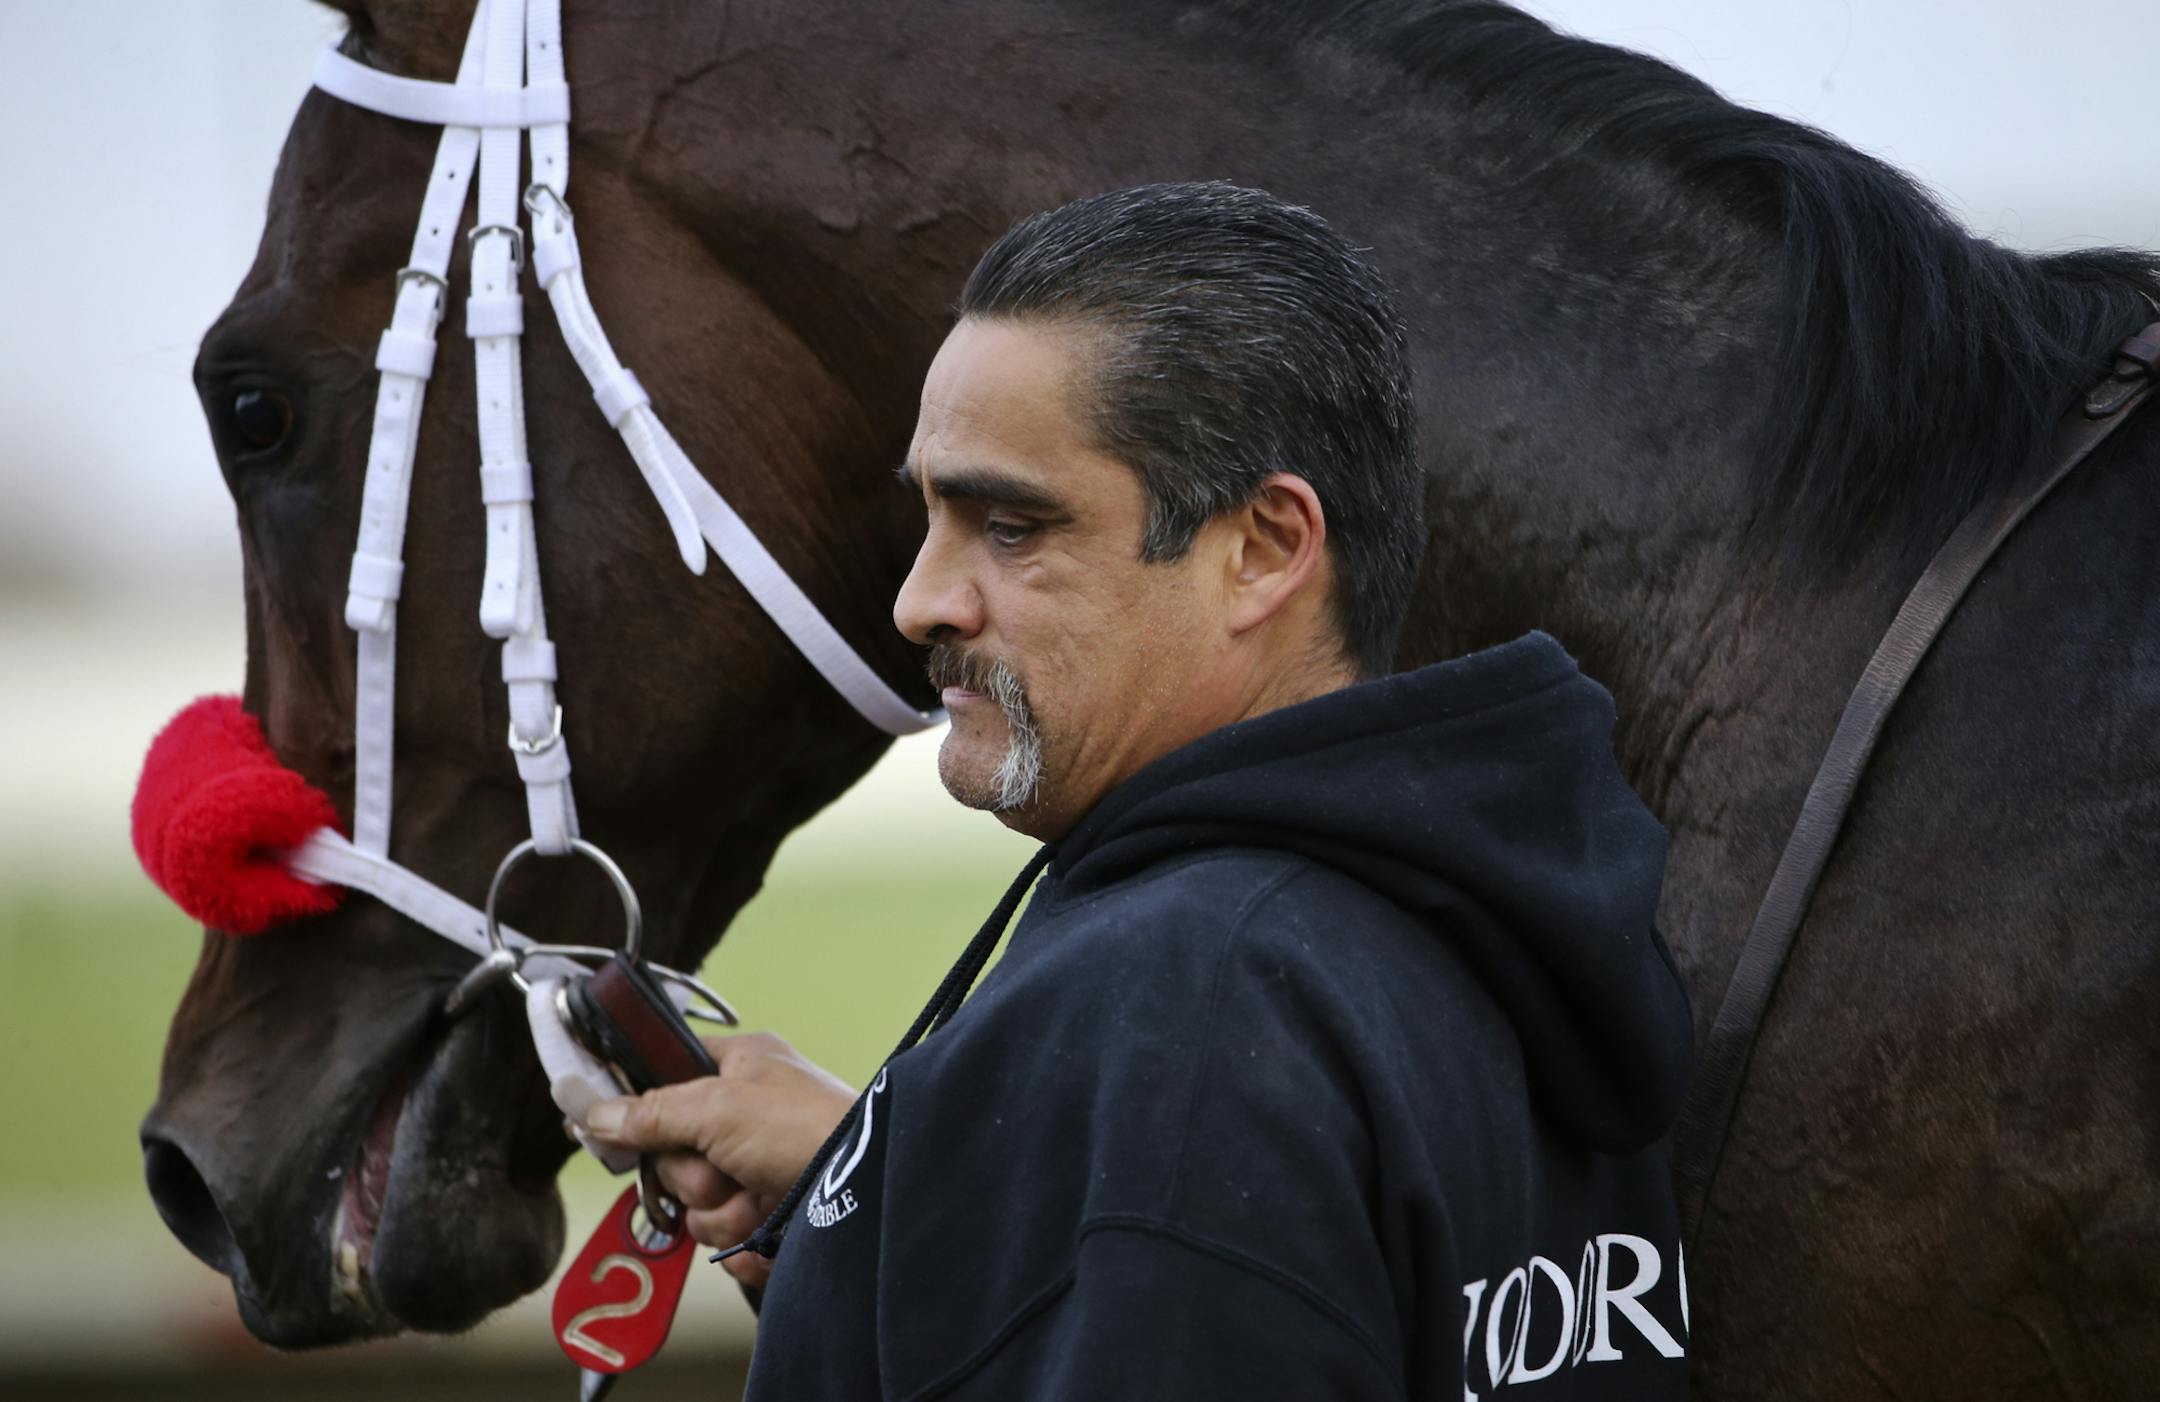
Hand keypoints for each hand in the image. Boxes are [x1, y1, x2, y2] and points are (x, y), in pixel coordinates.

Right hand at [584, 1032, 855, 1286]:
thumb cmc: (808, 1126)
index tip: (611, 1131)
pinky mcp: (773, 1216)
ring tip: (763, 1197)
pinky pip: (728, 1243)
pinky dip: (748, 1242)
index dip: (641, 1110)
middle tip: (728, 1167)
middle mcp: (748, 1116)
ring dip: (724, 1213)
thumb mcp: (719, 1106)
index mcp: (740, 1068)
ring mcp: (760, 1169)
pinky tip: (775, 1226)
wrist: (869, 1191)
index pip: (667, 1080)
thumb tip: (594, 1114)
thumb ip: (652, 1112)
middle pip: (675, 1159)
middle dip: (697, 1177)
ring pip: (698, 1207)